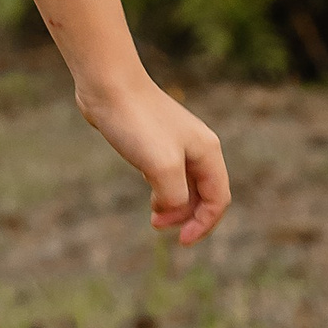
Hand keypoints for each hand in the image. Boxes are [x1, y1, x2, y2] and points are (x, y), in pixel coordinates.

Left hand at [80, 74, 230, 246]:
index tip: (181, 241)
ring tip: (154, 217)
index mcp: (208, 151)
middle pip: (205, 194)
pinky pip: (167, 174)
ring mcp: (176, 142)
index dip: (204, 224)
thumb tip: (169, 211)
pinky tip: (149, 193)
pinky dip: (162, 190)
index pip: (219, 199)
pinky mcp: (155, 140)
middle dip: (187, 217)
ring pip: (185, 185)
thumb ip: (174, 196)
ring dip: (174, 205)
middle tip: (159, 227)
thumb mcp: (161, 167)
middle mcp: (198, 146)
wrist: (108, 85)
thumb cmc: (136, 122)